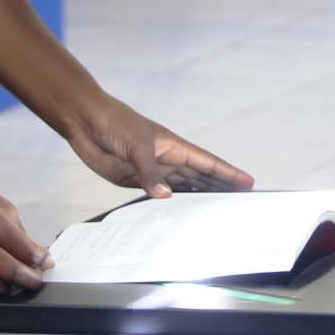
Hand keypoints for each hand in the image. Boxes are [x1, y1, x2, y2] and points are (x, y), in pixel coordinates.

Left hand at [66, 95, 255, 197]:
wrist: (85, 121)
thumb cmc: (115, 123)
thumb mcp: (136, 146)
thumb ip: (150, 172)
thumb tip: (166, 196)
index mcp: (174, 146)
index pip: (208, 163)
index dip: (228, 173)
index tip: (248, 183)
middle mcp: (167, 159)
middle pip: (200, 178)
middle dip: (220, 190)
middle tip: (240, 205)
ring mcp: (152, 170)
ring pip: (183, 187)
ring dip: (199, 198)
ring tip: (218, 213)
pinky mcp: (135, 178)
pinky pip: (159, 194)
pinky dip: (171, 204)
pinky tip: (180, 213)